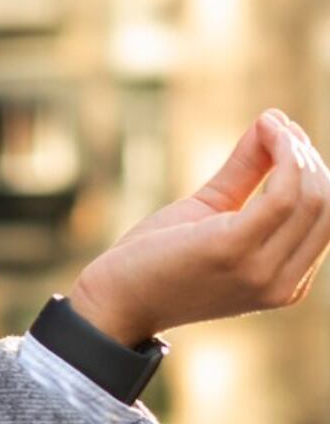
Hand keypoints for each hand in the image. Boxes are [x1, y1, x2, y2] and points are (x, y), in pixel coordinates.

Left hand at [68, 108, 329, 345]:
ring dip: (296, 151)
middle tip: (279, 126)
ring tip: (272, 124)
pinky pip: (282, 196)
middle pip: (325, 207)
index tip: (288, 137)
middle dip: (309, 159)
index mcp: (287, 283)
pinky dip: (283, 155)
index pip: (326, 221)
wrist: (115, 299)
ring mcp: (262, 271)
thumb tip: (273, 124)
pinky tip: (268, 131)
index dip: (315, 174)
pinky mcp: (233, 249)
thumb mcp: (211, 210)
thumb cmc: (158, 257)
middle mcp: (282, 284)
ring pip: (310, 198)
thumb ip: (246, 174)